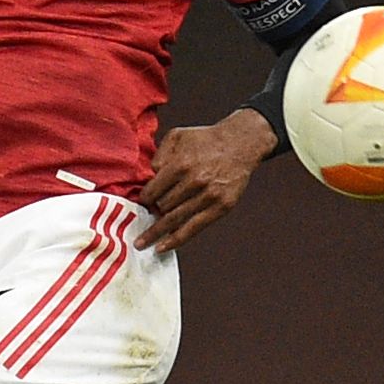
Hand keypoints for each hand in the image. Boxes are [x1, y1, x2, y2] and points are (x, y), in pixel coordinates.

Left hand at [139, 110, 273, 254]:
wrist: (241, 143)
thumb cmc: (206, 140)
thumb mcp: (177, 136)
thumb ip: (159, 155)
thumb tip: (149, 177)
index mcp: (182, 164)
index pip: (153, 190)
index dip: (144, 199)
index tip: (143, 202)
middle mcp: (195, 181)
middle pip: (162, 206)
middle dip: (153, 211)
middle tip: (148, 214)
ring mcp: (209, 196)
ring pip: (174, 219)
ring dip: (156, 231)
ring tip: (142, 241)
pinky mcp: (221, 207)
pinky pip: (193, 228)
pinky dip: (175, 240)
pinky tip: (161, 247)